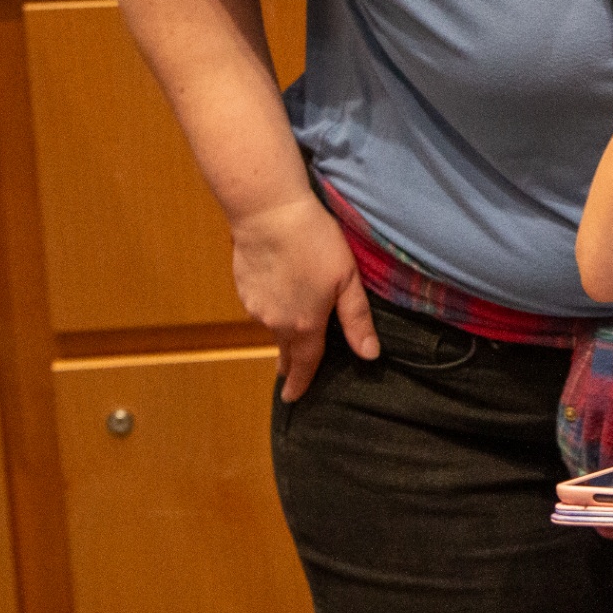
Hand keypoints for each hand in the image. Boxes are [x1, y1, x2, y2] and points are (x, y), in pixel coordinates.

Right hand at [229, 192, 378, 400]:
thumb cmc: (315, 242)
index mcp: (304, 326)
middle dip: (288, 364)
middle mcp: (275, 322)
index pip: (304, 364)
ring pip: (272, 326)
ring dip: (281, 331)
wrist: (269, 213)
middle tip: (288, 377)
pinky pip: (260, 307)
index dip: (300, 383)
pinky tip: (279, 292)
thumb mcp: (348, 280)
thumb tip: (369, 355)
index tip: (293, 399)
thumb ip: (357, 320)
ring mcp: (255, 305)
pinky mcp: (243, 288)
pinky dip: (271, 306)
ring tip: (291, 330)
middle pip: (285, 349)